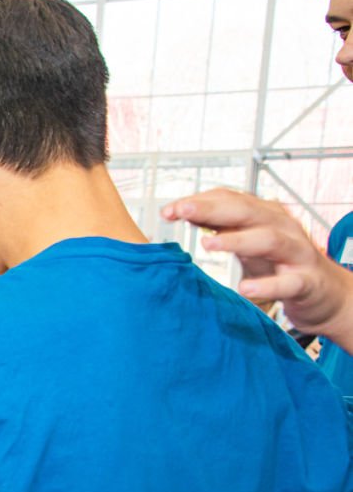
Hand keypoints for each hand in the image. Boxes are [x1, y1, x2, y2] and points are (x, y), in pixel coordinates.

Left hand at [162, 190, 352, 334]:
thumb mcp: (247, 241)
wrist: (324, 292)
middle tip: (181, 212)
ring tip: (207, 243)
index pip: (229, 200)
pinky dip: (267, 285)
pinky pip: (288, 282)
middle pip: (245, 212)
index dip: (198, 202)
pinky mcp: (307, 281)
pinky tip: (245, 289)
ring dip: (237, 239)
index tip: (168, 211)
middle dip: (211, 209)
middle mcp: (281, 228)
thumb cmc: (279, 263)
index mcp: (264, 216)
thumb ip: (220, 226)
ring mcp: (296, 253)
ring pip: (268, 239)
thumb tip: (182, 212)